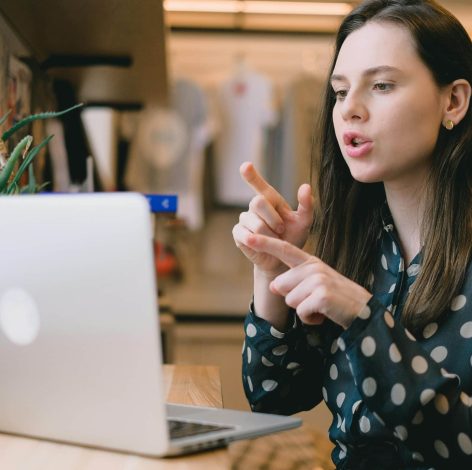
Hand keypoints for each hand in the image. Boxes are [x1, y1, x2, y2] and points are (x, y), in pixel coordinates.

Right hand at [232, 162, 314, 278]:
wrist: (282, 259)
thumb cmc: (293, 238)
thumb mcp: (304, 222)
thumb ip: (306, 205)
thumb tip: (306, 186)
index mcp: (271, 200)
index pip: (259, 185)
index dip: (251, 175)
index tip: (245, 166)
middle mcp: (255, 206)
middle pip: (257, 202)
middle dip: (272, 218)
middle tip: (281, 230)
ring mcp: (245, 219)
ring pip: (254, 223)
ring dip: (268, 234)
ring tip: (274, 240)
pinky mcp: (238, 233)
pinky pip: (245, 234)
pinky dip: (256, 241)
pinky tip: (261, 244)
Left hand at [245, 233, 371, 328]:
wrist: (363, 311)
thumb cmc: (335, 298)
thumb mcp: (314, 285)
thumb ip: (293, 281)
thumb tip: (272, 286)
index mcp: (310, 262)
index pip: (284, 250)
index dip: (265, 243)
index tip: (248, 237)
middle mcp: (313, 267)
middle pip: (280, 286)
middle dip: (293, 299)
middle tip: (314, 300)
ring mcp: (318, 280)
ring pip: (290, 300)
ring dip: (303, 310)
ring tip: (321, 306)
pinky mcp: (322, 295)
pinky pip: (301, 312)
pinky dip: (310, 319)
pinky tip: (324, 314)